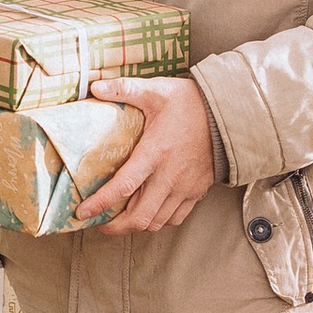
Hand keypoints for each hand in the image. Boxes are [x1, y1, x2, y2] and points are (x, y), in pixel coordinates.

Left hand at [77, 74, 216, 233]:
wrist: (229, 115)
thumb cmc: (191, 103)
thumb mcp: (156, 90)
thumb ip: (125, 89)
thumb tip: (95, 85)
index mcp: (155, 152)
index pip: (123, 186)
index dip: (100, 203)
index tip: (83, 212)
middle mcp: (169, 176)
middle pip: (139, 216)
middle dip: (115, 226)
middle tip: (99, 223)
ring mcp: (184, 187)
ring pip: (157, 222)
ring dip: (136, 225)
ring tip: (120, 220)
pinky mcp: (196, 192)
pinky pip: (175, 218)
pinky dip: (159, 221)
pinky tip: (148, 211)